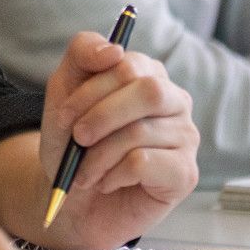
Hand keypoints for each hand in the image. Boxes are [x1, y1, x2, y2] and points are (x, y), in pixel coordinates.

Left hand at [34, 32, 199, 249]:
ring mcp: (185, 137)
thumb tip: (114, 50)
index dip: (90, 90)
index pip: (127, 65)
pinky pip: (145, 164)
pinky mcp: (185, 173)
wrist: (73, 199)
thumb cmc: (74, 143)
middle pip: (148, 91)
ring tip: (85, 171)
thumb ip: (82, 54)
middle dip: (101, 116)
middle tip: (77, 139)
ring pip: (141, 131)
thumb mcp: (64, 90)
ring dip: (99, 154)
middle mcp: (175, 101)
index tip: (64, 115)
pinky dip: (113, 174)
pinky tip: (107, 182)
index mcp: (149, 74)